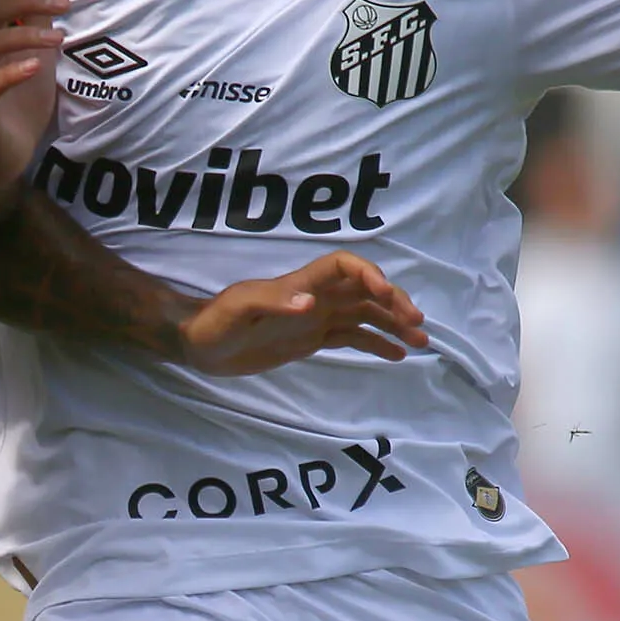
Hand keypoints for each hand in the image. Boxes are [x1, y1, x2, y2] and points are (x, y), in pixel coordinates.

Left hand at [178, 251, 428, 374]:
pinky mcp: (312, 339)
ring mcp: (315, 317)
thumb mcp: (238, 312)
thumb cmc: (215, 323)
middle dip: (393, 302)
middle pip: (364, 291)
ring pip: (365, 314)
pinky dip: (376, 343)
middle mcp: (314, 297)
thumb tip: (312, 304)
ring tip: (421, 340)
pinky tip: (397, 354)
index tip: (386, 294)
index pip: (342, 266)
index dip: (367, 273)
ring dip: (393, 323)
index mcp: (300, 284)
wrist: (199, 346)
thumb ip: (274, 304)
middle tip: (417, 323)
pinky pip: (352, 337)